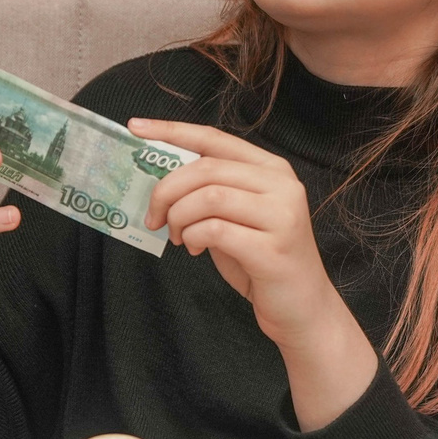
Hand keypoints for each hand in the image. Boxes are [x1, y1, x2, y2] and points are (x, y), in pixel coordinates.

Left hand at [132, 119, 377, 426]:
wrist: (302, 308)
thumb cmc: (262, 260)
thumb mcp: (237, 216)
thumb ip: (211, 191)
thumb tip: (160, 178)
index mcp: (271, 168)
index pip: (214, 139)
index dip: (172, 132)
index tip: (135, 129)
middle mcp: (281, 184)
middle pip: (206, 168)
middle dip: (167, 190)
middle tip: (153, 216)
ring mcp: (282, 215)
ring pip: (208, 196)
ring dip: (179, 217)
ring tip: (179, 236)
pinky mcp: (274, 248)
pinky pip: (215, 230)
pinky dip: (195, 237)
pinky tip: (197, 249)